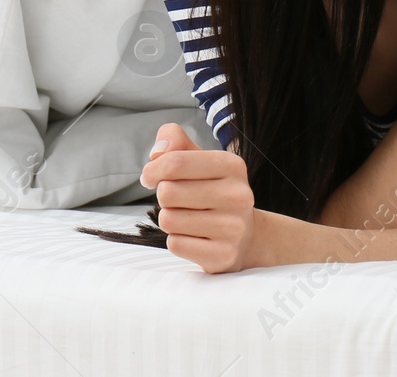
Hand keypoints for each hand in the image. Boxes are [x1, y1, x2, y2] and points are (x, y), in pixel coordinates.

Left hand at [139, 122, 257, 272]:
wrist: (246, 236)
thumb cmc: (212, 191)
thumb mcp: (200, 160)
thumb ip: (175, 142)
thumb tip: (156, 153)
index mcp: (232, 165)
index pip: (175, 162)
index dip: (153, 170)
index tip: (151, 177)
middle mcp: (238, 195)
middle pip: (168, 192)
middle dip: (163, 197)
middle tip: (177, 200)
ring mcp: (234, 227)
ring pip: (168, 220)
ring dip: (169, 219)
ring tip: (188, 218)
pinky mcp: (224, 254)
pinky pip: (176, 244)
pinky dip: (177, 240)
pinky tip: (195, 237)